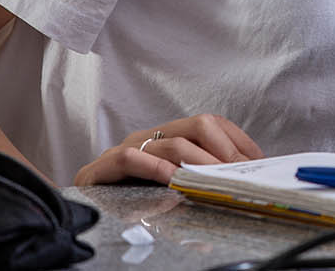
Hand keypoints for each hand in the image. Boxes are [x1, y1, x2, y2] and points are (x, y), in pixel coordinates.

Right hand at [74, 114, 262, 185]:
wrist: (77, 209)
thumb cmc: (129, 198)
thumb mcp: (172, 183)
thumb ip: (201, 175)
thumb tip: (245, 177)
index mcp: (169, 136)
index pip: (213, 124)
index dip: (238, 141)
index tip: (258, 162)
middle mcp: (151, 136)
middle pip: (199, 124)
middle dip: (224, 150)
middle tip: (237, 174)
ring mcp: (126, 149)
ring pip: (172, 141)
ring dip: (200, 162)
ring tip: (214, 180)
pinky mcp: (101, 169)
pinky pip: (132, 159)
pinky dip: (156, 168)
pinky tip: (173, 180)